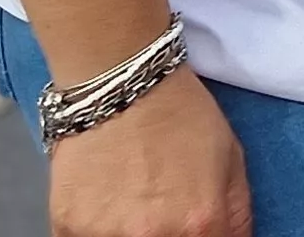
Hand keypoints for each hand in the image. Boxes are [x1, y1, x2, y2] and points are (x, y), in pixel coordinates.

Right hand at [47, 67, 252, 236]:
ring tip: (132, 207)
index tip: (196, 232)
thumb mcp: (233, 162)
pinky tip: (107, 205)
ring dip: (128, 235)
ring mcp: (104, 236)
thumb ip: (237, 218)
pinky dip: (98, 232)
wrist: (122, 83)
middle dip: (168, 236)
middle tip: (162, 214)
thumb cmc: (180, 116)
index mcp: (200, 224)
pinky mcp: (67, 227)